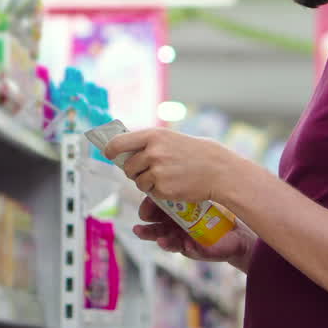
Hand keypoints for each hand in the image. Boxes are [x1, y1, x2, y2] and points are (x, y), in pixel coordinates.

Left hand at [104, 128, 235, 203]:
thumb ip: (150, 143)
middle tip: (149, 170)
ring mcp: (157, 171)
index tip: (109, 154)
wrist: (219, 170)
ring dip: (146, 182)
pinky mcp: (162, 188)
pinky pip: (151, 192)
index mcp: (153, 135)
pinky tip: (174, 184)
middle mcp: (152, 152)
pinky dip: (159, 191)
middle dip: (134, 171)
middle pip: (128, 166)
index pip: (119, 143)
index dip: (111, 150)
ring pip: (138, 181)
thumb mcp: (172, 138)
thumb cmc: (197, 152)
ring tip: (166, 176)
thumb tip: (124, 150)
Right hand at [132, 196, 256, 271]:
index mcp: (175, 212)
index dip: (148, 206)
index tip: (145, 204)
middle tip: (139, 222)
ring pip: (161, 237)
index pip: (156, 208)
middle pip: (154, 225)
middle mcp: (175, 226)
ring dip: (150, 235)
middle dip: (144, 225)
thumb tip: (176, 163)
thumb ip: (188, 185)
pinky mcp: (191, 249)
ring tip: (140, 232)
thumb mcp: (201, 196)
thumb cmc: (218, 212)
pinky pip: (178, 248)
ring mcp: (181, 237)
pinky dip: (169, 244)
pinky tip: (163, 241)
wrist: (236, 233)